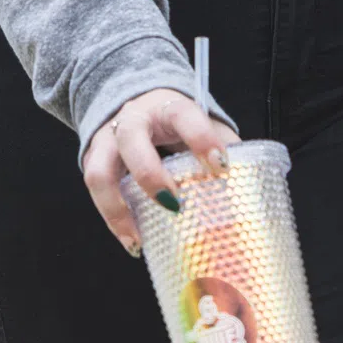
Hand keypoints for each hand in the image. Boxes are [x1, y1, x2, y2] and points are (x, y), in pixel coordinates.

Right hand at [82, 87, 240, 255]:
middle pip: (131, 140)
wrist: (136, 102)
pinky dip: (112, 220)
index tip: (221, 167)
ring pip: (99, 171)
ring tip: (137, 239)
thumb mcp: (202, 125)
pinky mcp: (94, 159)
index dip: (201, 139)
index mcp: (167, 106)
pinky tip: (132, 241)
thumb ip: (222, 146)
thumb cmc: (177, 121)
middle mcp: (132, 119)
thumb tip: (249, 182)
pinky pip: (96, 191)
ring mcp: (107, 139)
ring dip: (116, 208)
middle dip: (149, 174)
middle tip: (173, 205)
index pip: (184, 115)